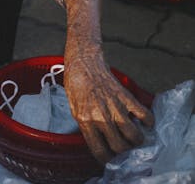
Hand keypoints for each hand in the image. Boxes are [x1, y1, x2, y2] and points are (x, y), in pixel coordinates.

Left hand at [64, 43, 153, 163]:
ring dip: (137, 141)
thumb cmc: (76, 83)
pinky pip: (143, 114)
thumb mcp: (74, 108)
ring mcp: (114, 106)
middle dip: (124, 152)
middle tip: (125, 149)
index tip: (111, 160)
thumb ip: (86, 126)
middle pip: (119, 146)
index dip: (107, 160)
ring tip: (135, 138)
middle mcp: (100, 116)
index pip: (99, 151)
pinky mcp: (125, 96)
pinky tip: (144, 122)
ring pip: (134, 135)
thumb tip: (100, 142)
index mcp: (85, 120)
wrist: (84, 61)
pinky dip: (148, 122)